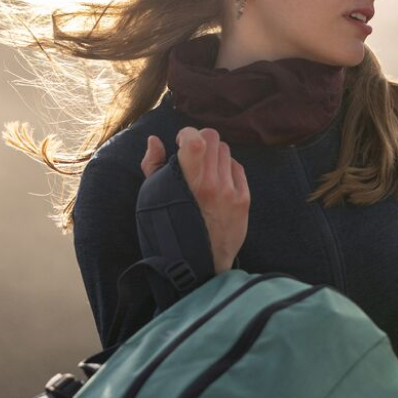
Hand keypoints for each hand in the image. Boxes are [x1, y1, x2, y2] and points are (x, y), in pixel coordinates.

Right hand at [141, 129, 249, 272]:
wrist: (198, 264)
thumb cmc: (170, 229)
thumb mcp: (153, 198)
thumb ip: (152, 166)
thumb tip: (155, 140)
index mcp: (190, 182)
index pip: (197, 138)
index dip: (187, 134)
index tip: (181, 144)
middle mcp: (214, 184)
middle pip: (213, 138)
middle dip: (200, 142)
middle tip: (193, 156)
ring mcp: (232, 192)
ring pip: (226, 151)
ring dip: (213, 156)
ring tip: (204, 172)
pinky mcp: (244, 200)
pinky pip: (237, 168)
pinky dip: (227, 169)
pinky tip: (217, 183)